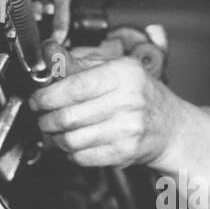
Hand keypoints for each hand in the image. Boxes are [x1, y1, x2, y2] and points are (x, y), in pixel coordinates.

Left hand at [29, 53, 182, 167]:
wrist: (172, 127)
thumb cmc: (142, 96)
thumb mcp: (115, 70)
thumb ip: (79, 64)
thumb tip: (50, 51)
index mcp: (124, 74)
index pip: (73, 87)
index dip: (47, 96)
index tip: (38, 99)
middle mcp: (129, 100)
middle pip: (68, 116)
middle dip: (47, 120)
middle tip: (44, 118)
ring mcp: (128, 128)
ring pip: (72, 140)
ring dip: (57, 139)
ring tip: (57, 133)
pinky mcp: (126, 152)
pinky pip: (84, 157)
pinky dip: (72, 153)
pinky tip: (75, 145)